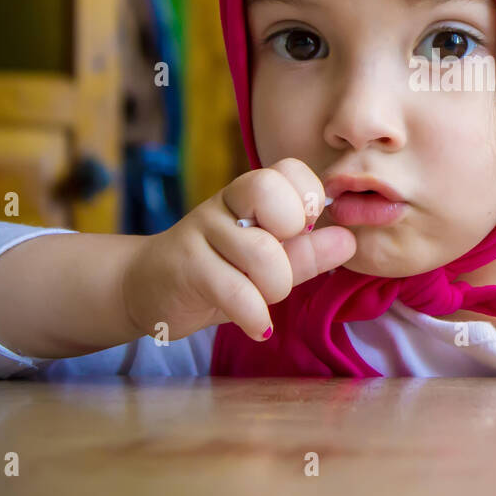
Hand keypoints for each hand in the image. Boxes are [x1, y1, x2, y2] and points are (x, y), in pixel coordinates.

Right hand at [121, 158, 356, 342]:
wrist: (146, 289)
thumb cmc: (218, 273)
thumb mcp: (269, 263)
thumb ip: (306, 252)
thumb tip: (349, 240)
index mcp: (249, 195)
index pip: (288, 169)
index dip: (307, 197)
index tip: (303, 229)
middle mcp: (225, 204)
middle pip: (269, 192)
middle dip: (292, 237)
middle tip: (282, 263)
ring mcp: (201, 231)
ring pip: (261, 252)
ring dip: (275, 287)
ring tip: (264, 300)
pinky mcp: (185, 266)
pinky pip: (235, 291)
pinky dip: (255, 316)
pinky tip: (257, 326)